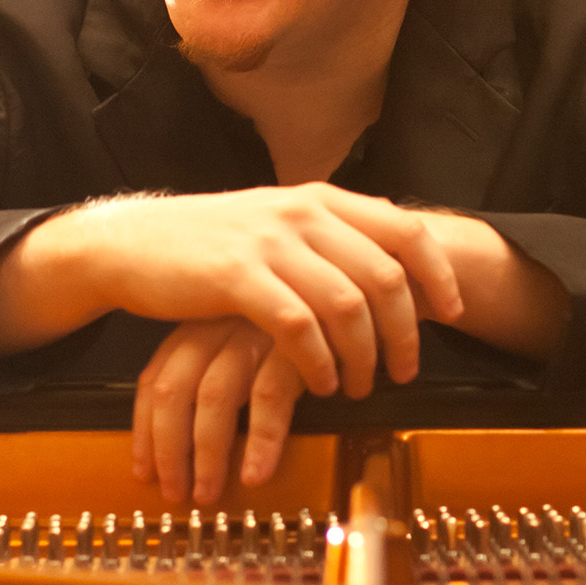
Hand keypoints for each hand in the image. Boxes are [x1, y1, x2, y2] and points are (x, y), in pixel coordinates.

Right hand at [0, 185, 466, 398]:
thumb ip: (331, 237)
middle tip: (404, 371)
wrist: (132, 244)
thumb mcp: (278, 223)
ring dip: (363, 355)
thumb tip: (393, 270)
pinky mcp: (237, 279)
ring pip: (348, 306)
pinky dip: (319, 363)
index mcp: (321, 199)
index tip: (453, 314)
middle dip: (406, 332)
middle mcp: (303, 214)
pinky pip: (298, 328)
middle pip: (387, 276)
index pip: (407, 231)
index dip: (439, 276)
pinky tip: (320, 383)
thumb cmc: (210, 245)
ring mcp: (270, 244)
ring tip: (360, 385)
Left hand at [132, 318, 321, 505]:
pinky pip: (269, 397)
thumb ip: (230, 365)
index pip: (156, 377)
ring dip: (206, 454)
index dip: (147, 429)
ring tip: (208, 492)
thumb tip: (200, 427)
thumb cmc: (311, 311)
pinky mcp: (299, 340)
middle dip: (167, 449)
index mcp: (205, 320)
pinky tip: (257, 472)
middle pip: (173, 390)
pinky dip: (260, 441)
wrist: (370, 269)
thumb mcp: (257, 334)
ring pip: (213, 397)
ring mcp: (259, 329)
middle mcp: (224, 322)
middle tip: (173, 492)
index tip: (146, 468)